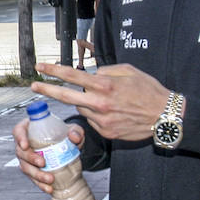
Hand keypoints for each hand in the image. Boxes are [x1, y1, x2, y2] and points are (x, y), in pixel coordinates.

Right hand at [13, 116, 84, 193]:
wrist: (67, 147)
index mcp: (29, 129)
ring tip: (50, 179)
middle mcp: (24, 144)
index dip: (20, 138)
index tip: (25, 145)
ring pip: (25, 167)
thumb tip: (74, 138)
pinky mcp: (33, 170)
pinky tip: (49, 188)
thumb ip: (75, 131)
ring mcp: (27, 158)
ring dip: (36, 175)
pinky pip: (33, 178)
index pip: (18, 131)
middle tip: (43, 163)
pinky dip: (40, 184)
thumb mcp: (73, 129)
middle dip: (30, 159)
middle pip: (20, 152)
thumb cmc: (64, 133)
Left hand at [31, 61, 171, 141]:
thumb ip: (106, 70)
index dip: (54, 70)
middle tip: (33, 85)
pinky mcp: (105, 132)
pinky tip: (111, 111)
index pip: (72, 76)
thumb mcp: (128, 71)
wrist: (165, 117)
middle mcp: (99, 103)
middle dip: (47, 89)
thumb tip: (92, 73)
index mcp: (104, 85)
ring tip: (104, 99)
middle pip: (65, 96)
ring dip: (84, 102)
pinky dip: (95, 113)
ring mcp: (101, 119)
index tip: (41, 67)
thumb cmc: (149, 91)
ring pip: (81, 108)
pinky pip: (92, 120)